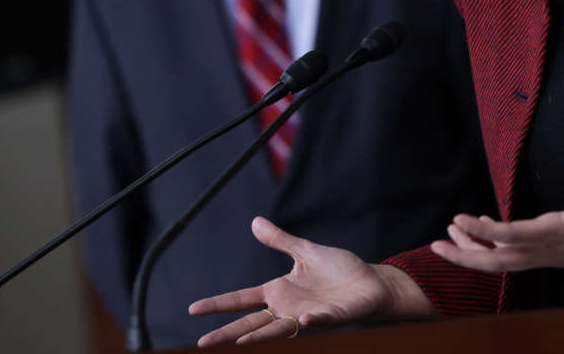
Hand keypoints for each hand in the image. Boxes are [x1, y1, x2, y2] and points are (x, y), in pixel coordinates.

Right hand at [188, 216, 434, 345]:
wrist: (370, 281)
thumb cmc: (339, 270)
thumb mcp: (305, 251)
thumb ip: (281, 240)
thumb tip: (256, 223)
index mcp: (279, 291)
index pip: (242, 299)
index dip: (219, 304)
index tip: (193, 309)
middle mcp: (288, 308)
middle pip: (252, 323)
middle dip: (228, 332)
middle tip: (202, 343)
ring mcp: (307, 315)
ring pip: (279, 330)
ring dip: (261, 336)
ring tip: (241, 342)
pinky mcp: (331, 317)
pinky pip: (320, 321)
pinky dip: (313, 322)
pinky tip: (304, 321)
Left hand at [431, 162, 563, 281]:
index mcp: (554, 234)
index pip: (510, 236)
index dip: (483, 230)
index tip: (459, 219)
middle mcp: (544, 250)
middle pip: (495, 260)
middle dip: (464, 255)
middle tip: (435, 245)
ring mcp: (545, 256)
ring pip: (500, 262)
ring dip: (472, 253)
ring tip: (448, 238)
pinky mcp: (548, 256)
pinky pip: (512, 258)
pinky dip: (491, 250)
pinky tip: (481, 237)